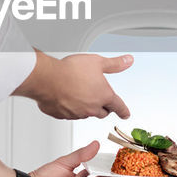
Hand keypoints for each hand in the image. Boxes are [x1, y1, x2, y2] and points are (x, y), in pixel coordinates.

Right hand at [15, 50, 132, 119]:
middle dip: (105, 108)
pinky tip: (65, 97)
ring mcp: (77, 114)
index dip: (123, 111)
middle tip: (102, 102)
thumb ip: (115, 64)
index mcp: (103, 96)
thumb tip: (128, 61)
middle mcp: (92, 108)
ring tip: (80, 94)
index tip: (125, 114)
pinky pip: (69, 114)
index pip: (118, 106)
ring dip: (86, 107)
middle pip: (103, 113)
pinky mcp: (62, 115)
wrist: (48, 79)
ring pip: (86, 114)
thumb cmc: (71, 71)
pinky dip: (70, 108)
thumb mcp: (97, 62)